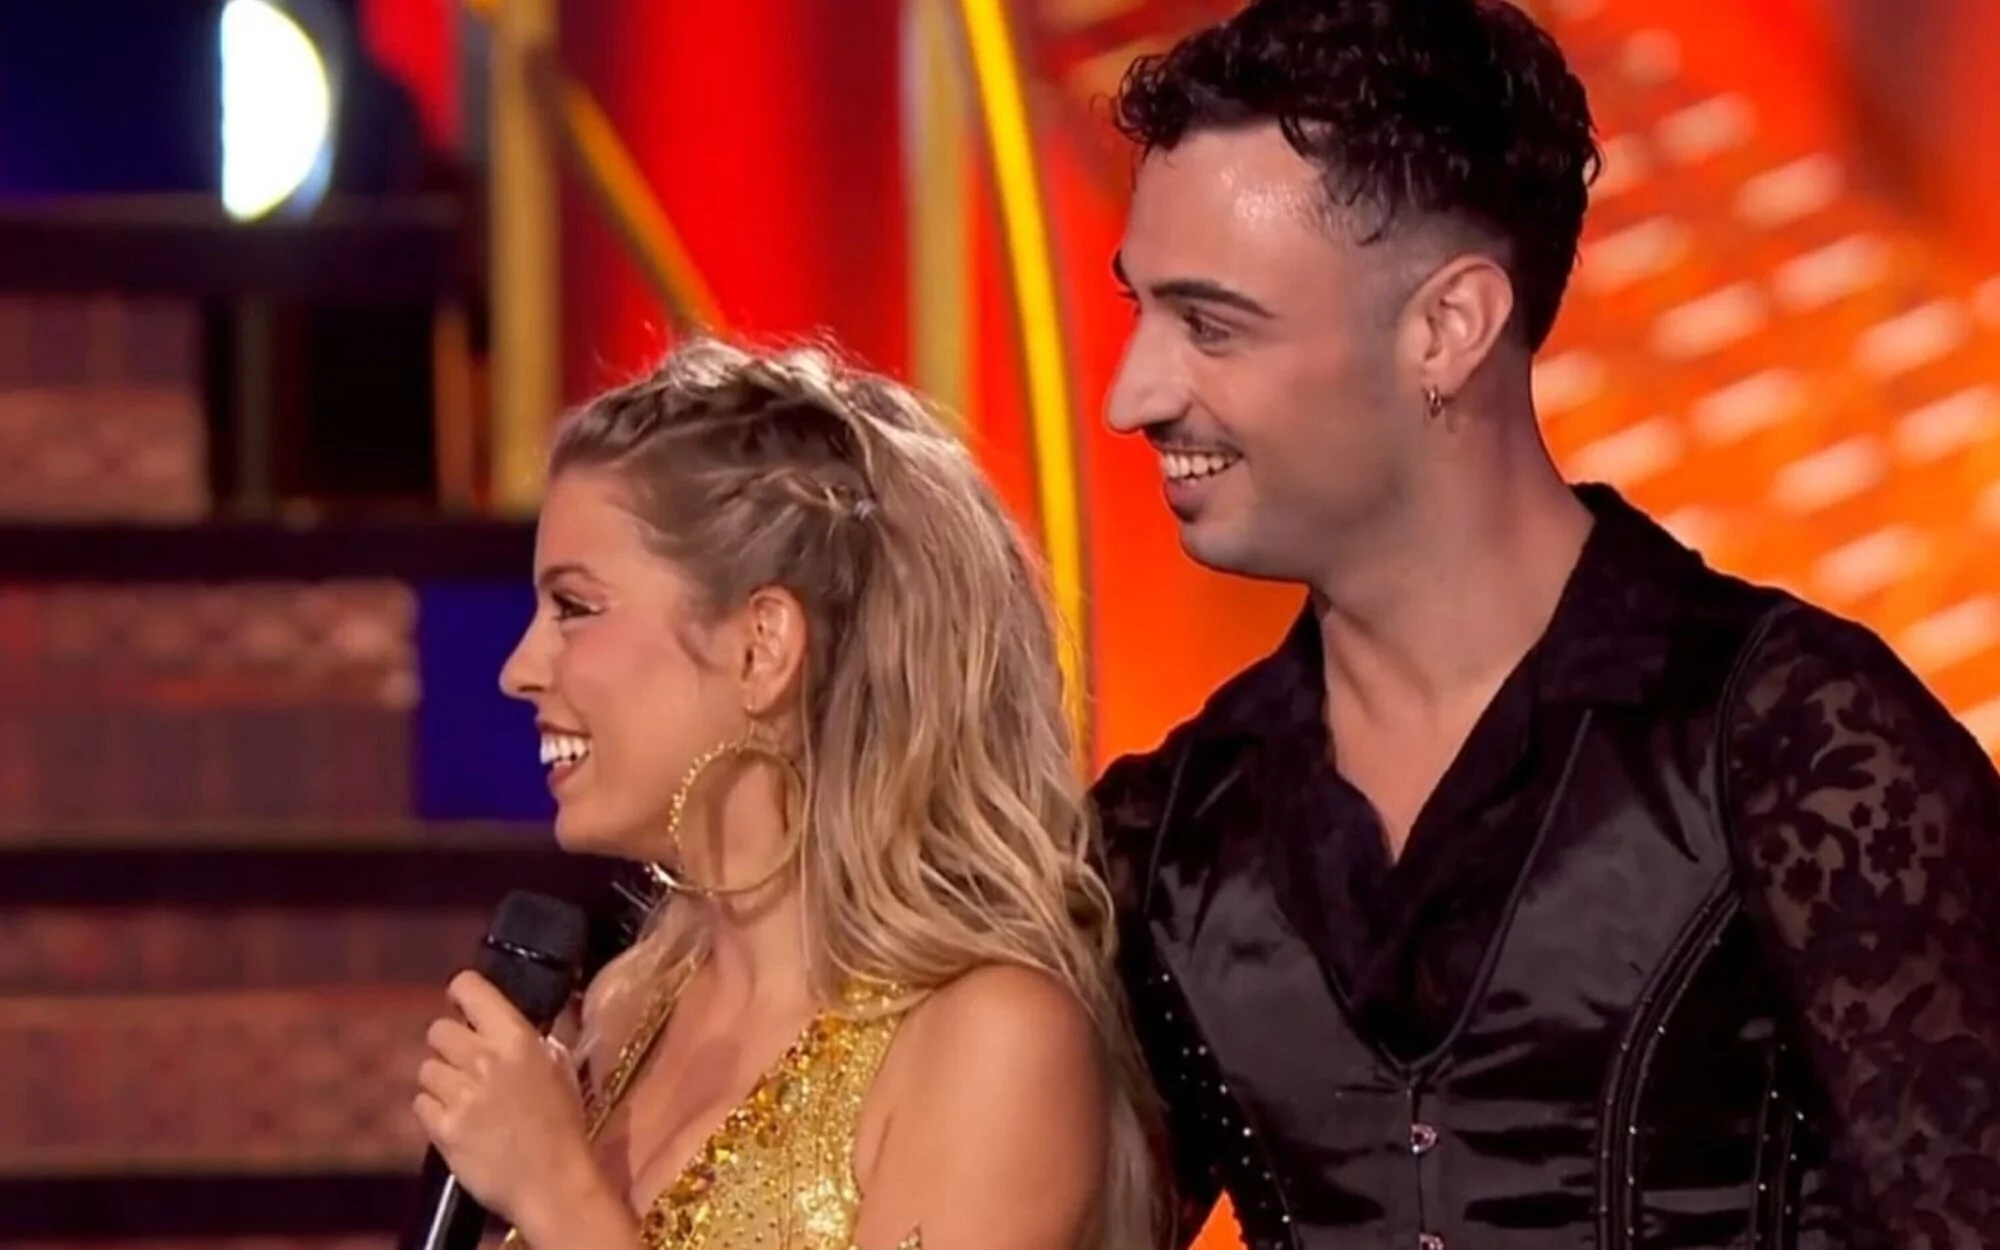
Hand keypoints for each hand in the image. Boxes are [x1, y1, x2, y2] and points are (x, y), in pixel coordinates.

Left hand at [412, 970, 602, 1231]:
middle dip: (449, 1045)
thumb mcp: (561, 1068)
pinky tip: (455, 1122)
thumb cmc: (563, 1124)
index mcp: (517, 1038)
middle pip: (437, 1030)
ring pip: (425, 1069)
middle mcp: (485, 1059)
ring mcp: (461, 1095)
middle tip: (466, 1064)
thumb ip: (534, 1040)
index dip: (461, 993)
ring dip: (441, 1082)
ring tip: (463, 1099)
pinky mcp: (443, 1129)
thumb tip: (506, 1022)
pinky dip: (434, 1111)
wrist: (553, 1182)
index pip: (469, 988)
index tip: (463, 1005)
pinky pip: (420, 1103)